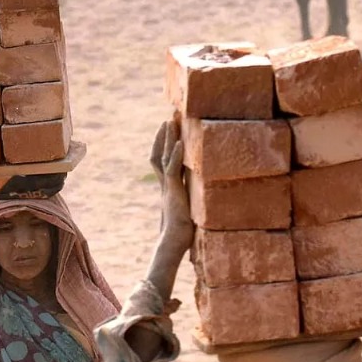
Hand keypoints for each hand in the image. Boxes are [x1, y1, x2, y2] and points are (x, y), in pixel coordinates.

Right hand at [150, 118, 193, 255]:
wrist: (174, 243)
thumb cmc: (182, 234)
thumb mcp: (188, 212)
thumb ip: (191, 203)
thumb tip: (202, 202)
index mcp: (167, 189)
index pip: (162, 163)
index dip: (163, 147)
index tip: (168, 133)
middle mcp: (165, 185)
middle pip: (159, 155)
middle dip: (163, 137)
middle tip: (167, 119)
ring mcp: (167, 187)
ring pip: (163, 157)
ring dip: (167, 139)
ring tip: (169, 122)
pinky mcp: (173, 191)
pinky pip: (172, 169)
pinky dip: (175, 155)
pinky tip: (179, 142)